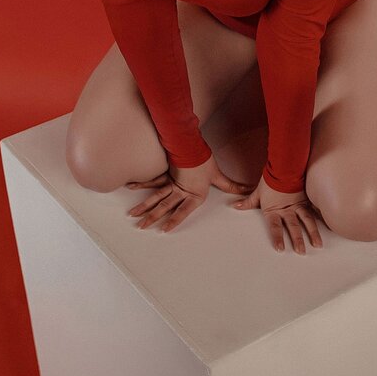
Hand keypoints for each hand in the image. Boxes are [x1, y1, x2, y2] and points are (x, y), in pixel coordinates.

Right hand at [125, 154, 254, 232]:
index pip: (182, 211)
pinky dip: (140, 184)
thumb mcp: (218, 175)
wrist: (190, 146)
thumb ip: (230, 186)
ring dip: (144, 206)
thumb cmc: (204, 161)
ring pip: (155, 197)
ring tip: (133, 215)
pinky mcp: (166, 174)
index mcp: (192, 194)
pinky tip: (130, 187)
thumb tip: (246, 190)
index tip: (163, 230)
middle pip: (164, 207)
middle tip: (141, 227)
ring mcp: (171, 183)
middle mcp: (180, 191)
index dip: (173, 221)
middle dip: (152, 218)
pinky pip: (152, 181)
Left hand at [232, 175, 323, 254]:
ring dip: (313, 233)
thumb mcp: (257, 192)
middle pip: (293, 227)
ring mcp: (298, 205)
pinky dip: (321, 219)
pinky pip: (314, 211)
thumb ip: (248, 202)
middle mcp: (287, 210)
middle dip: (298, 240)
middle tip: (301, 252)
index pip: (275, 227)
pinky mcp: (306, 199)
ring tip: (318, 244)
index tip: (281, 249)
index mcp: (274, 210)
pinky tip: (327, 227)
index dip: (278, 238)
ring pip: (307, 221)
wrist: (284, 166)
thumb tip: (235, 206)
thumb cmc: (269, 179)